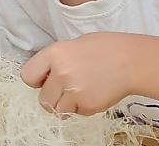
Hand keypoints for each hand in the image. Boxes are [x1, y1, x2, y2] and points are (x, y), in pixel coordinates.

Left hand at [20, 33, 138, 115]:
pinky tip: (93, 93)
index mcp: (54, 54)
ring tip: (80, 91)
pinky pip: (77, 113)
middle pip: (43, 99)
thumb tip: (45, 77)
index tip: (44, 80)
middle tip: (66, 88)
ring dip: (66, 104)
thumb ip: (55, 61)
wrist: (130, 61)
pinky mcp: (87, 106)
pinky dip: (83, 107)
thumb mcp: (72, 45)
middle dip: (52, 97)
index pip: (27, 76)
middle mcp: (60, 73)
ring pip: (58, 110)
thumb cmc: (103, 48)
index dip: (36, 80)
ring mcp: (74, 91)